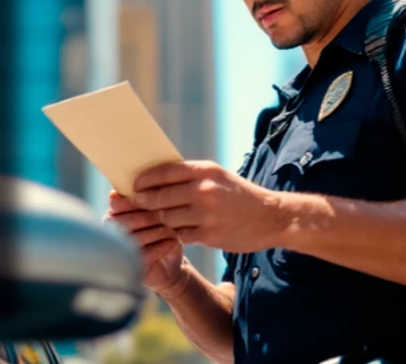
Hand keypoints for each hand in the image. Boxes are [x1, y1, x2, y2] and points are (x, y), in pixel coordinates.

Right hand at [105, 189, 186, 295]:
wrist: (170, 264)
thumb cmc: (163, 231)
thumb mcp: (158, 211)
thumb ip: (150, 197)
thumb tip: (147, 181)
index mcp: (114, 214)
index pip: (116, 203)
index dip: (136, 201)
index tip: (156, 200)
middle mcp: (112, 232)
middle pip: (125, 221)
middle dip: (149, 217)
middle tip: (168, 214)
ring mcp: (119, 251)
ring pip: (135, 238)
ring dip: (156, 231)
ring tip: (172, 229)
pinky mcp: (131, 267)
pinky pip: (144, 255)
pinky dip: (160, 247)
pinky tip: (173, 242)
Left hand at [130, 160, 284, 252]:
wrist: (270, 217)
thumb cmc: (239, 194)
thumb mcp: (218, 176)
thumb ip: (191, 175)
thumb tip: (156, 176)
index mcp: (205, 171)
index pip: (165, 172)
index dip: (145, 179)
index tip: (134, 184)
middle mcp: (204, 190)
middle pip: (160, 197)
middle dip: (145, 200)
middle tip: (138, 202)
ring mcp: (206, 214)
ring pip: (167, 217)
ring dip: (161, 218)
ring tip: (159, 217)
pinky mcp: (209, 235)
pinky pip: (180, 234)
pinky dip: (177, 232)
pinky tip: (180, 229)